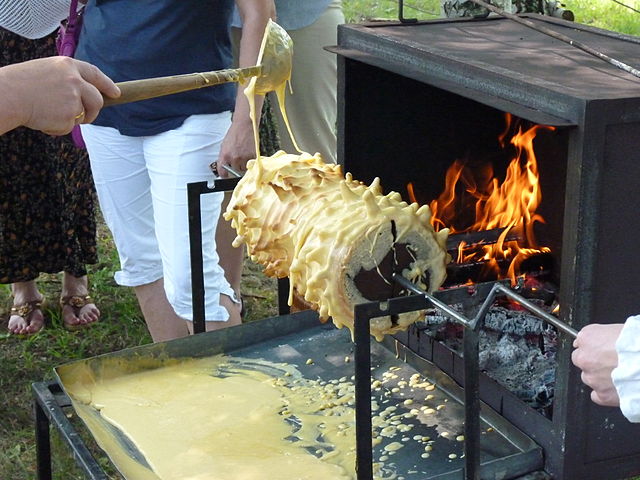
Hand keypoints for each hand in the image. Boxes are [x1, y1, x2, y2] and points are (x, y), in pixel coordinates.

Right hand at [0, 57, 119, 134]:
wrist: (6, 95)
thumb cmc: (20, 84)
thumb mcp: (46, 72)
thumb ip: (66, 80)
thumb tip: (83, 96)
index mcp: (67, 65)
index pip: (95, 74)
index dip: (107, 84)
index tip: (116, 93)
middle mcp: (75, 80)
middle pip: (97, 100)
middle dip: (93, 111)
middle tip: (85, 117)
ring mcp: (74, 98)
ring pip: (83, 116)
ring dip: (71, 120)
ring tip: (48, 113)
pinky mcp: (70, 116)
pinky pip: (69, 127)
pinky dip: (57, 127)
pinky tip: (42, 118)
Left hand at [216, 117, 256, 177]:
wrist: (244, 125)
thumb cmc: (234, 134)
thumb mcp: (224, 146)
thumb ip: (224, 158)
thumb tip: (225, 167)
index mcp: (224, 156)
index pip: (223, 173)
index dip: (225, 174)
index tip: (226, 175)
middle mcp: (234, 158)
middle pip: (235, 171)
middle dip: (236, 167)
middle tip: (238, 158)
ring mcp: (244, 158)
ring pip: (244, 168)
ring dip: (244, 164)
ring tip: (243, 155)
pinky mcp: (253, 156)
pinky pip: (251, 164)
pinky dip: (250, 160)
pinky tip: (248, 152)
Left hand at [571, 323, 624, 405]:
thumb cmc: (638, 343)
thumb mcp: (620, 329)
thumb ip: (605, 335)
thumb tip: (604, 340)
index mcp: (588, 337)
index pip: (581, 342)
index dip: (594, 346)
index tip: (601, 349)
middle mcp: (585, 357)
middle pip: (581, 360)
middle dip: (594, 362)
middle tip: (611, 363)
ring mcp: (592, 377)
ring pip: (589, 378)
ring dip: (600, 377)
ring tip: (620, 375)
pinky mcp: (603, 394)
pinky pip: (597, 396)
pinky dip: (605, 393)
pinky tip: (617, 389)